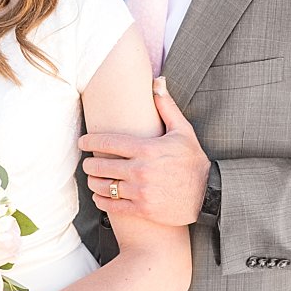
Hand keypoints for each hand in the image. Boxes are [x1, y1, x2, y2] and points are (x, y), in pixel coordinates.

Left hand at [80, 78, 210, 228]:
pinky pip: (112, 206)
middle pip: (100, 166)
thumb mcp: (184, 131)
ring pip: (103, 187)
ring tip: (93, 179)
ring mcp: (141, 192)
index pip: (108, 142)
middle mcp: (141, 170)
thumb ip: (166, 106)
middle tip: (88, 163)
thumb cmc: (193, 161)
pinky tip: (100, 196)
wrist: (209, 195)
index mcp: (147, 149)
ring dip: (94, 182)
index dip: (90, 141)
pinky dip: (101, 201)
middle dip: (90, 164)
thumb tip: (157, 81)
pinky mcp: (142, 209)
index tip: (82, 141)